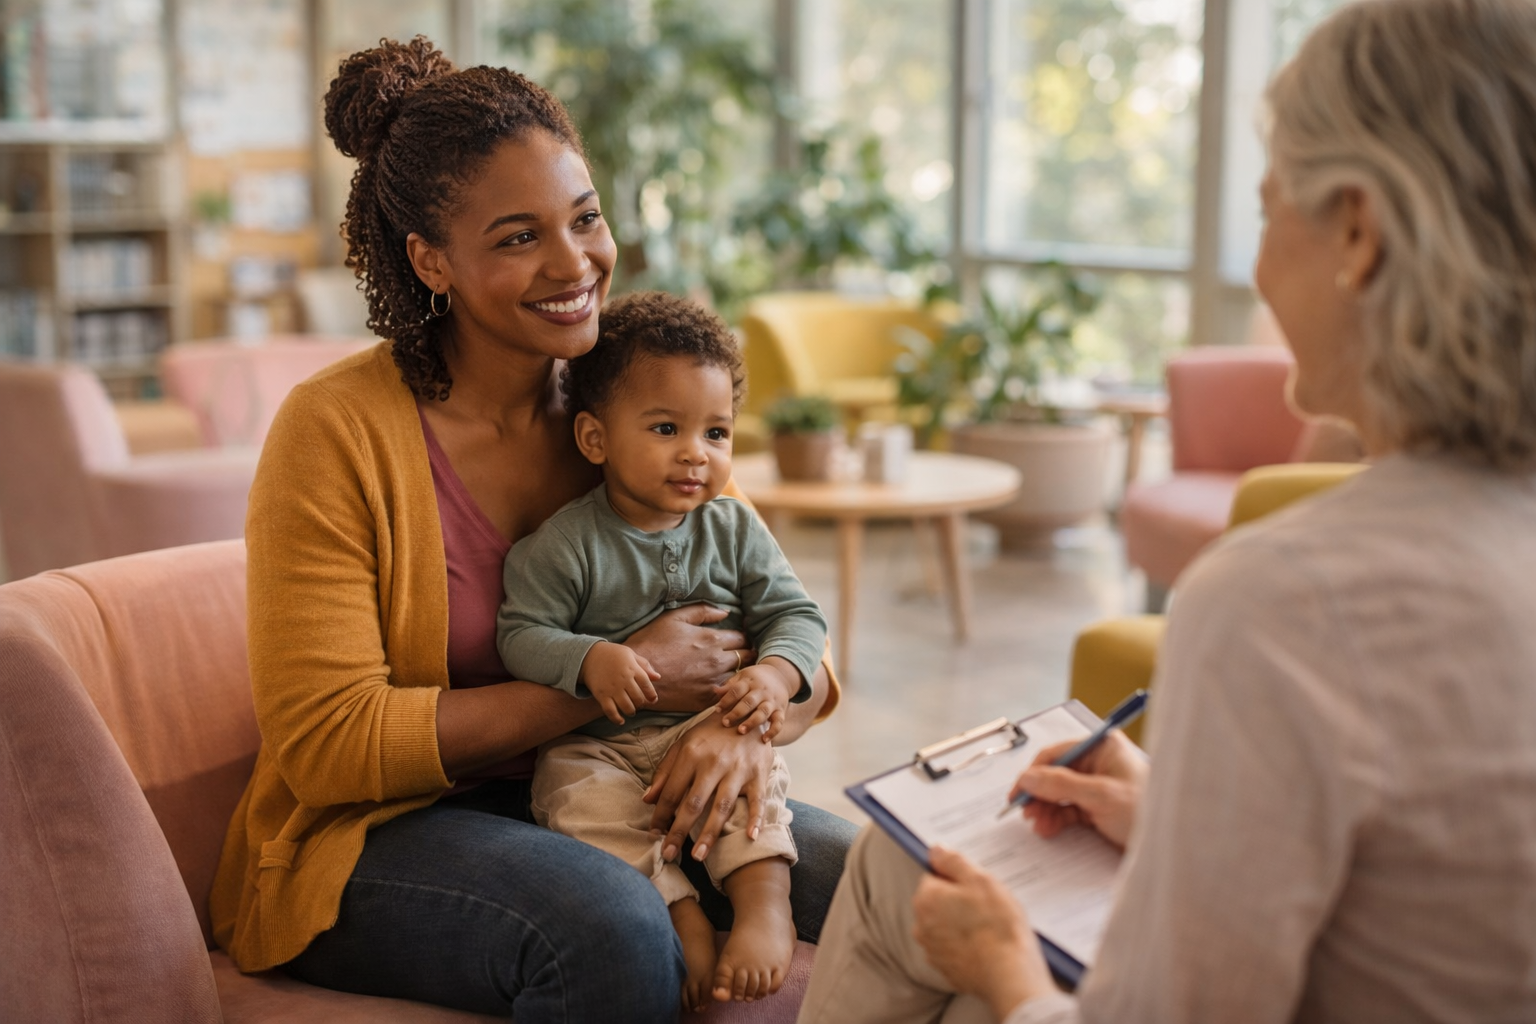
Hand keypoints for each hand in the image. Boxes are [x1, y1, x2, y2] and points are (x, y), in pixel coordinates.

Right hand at [580, 642, 659, 724]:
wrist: (588, 655)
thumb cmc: (613, 654)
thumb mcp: (630, 654)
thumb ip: (645, 666)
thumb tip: (658, 677)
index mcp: (632, 668)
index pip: (647, 685)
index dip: (652, 695)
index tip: (653, 699)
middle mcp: (623, 679)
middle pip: (638, 698)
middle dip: (641, 704)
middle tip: (639, 704)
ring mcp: (612, 688)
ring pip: (627, 707)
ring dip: (631, 711)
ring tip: (631, 710)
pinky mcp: (601, 695)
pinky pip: (610, 711)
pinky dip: (616, 719)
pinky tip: (621, 721)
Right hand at [624, 604, 755, 711]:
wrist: (637, 674)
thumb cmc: (652, 642)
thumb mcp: (674, 618)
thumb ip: (703, 612)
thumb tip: (725, 612)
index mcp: (712, 639)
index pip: (742, 638)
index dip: (742, 638)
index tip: (739, 640)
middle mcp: (718, 661)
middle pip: (747, 656)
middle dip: (746, 653)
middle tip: (741, 654)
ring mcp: (713, 682)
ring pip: (739, 675)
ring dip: (738, 671)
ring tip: (731, 670)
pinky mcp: (706, 699)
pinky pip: (727, 693)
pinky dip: (728, 688)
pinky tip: (720, 684)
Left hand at [642, 714, 773, 862]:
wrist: (748, 711)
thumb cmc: (711, 733)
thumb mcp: (684, 744)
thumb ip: (665, 771)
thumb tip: (647, 800)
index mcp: (692, 754)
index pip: (672, 792)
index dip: (661, 816)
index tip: (654, 835)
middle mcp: (714, 762)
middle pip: (694, 803)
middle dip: (679, 831)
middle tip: (669, 855)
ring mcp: (738, 769)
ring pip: (722, 806)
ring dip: (710, 833)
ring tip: (698, 856)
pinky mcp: (758, 773)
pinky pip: (758, 799)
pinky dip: (756, 818)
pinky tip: (750, 837)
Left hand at [714, 657, 798, 740]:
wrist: (780, 676)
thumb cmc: (755, 679)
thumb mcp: (742, 677)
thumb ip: (729, 685)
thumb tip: (714, 690)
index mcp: (750, 682)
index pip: (737, 690)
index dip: (726, 700)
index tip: (717, 710)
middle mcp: (762, 691)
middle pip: (749, 701)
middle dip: (737, 713)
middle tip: (725, 722)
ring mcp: (772, 701)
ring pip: (763, 712)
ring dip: (752, 722)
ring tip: (741, 731)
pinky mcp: (780, 710)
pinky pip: (779, 722)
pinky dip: (773, 731)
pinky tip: (764, 740)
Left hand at [913, 846, 1054, 1020]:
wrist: (1009, 976)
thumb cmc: (997, 925)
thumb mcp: (980, 880)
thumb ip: (954, 862)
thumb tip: (935, 850)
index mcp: (926, 899)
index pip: (936, 876)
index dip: (959, 878)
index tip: (978, 886)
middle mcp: (921, 926)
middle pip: (939, 902)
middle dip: (959, 901)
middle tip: (988, 906)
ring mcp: (933, 951)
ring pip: (947, 926)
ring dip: (963, 924)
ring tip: (991, 927)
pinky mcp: (947, 970)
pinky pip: (955, 949)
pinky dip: (968, 946)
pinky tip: (988, 947)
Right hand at [1012, 730, 1147, 848]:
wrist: (1172, 845)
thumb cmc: (1146, 811)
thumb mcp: (1102, 796)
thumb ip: (1062, 784)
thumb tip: (1027, 777)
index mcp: (1101, 748)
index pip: (1056, 754)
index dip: (1034, 773)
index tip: (1018, 793)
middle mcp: (1097, 764)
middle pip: (1054, 774)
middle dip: (1039, 795)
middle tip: (1026, 814)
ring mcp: (1097, 787)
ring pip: (1059, 794)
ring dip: (1045, 809)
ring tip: (1039, 827)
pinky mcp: (1097, 808)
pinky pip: (1068, 810)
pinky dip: (1056, 819)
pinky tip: (1048, 829)